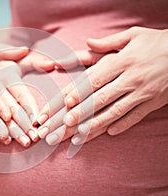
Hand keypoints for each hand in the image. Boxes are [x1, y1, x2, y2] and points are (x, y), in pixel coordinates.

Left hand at [37, 27, 167, 144]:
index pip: (96, 79)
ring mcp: (143, 92)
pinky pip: (136, 116)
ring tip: (81, 133)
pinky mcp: (153, 102)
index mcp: (123, 61)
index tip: (66, 102)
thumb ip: (108, 42)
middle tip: (67, 122)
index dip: (80, 91)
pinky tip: (110, 132)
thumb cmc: (156, 42)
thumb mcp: (133, 35)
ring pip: (116, 111)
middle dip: (83, 111)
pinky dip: (123, 125)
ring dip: (97, 123)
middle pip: (102, 98)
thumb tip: (88, 42)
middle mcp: (131, 78)